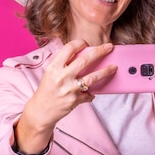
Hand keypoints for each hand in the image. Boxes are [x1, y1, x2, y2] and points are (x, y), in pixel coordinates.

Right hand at [14, 39, 115, 153]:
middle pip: (84, 61)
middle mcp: (61, 77)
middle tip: (109, 47)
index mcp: (53, 67)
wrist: (41, 111)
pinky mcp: (75, 100)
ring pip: (91, 78)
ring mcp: (69, 89)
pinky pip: (89, 94)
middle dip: (99, 52)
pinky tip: (91, 93)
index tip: (86, 43)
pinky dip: (91, 94)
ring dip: (105, 72)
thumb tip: (82, 55)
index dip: (80, 43)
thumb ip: (63, 64)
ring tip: (114, 67)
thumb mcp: (50, 73)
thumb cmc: (47, 90)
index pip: (69, 49)